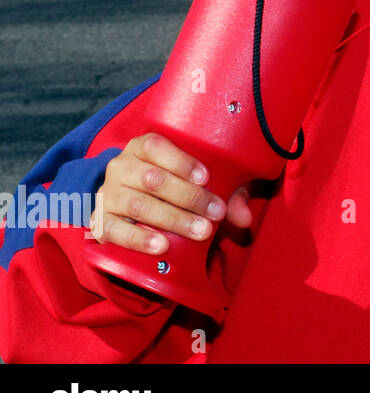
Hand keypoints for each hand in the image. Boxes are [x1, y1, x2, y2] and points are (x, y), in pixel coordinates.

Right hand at [88, 133, 253, 254]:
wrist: (130, 208)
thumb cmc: (174, 187)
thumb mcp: (200, 184)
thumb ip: (226, 194)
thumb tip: (245, 218)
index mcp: (142, 148)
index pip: (155, 146)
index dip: (181, 161)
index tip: (206, 178)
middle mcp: (121, 167)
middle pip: (153, 179)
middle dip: (189, 197)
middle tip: (215, 213)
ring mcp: (108, 195)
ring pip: (138, 205)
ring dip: (173, 219)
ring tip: (199, 231)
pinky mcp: (100, 222)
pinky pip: (114, 231)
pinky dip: (138, 239)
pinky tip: (161, 246)